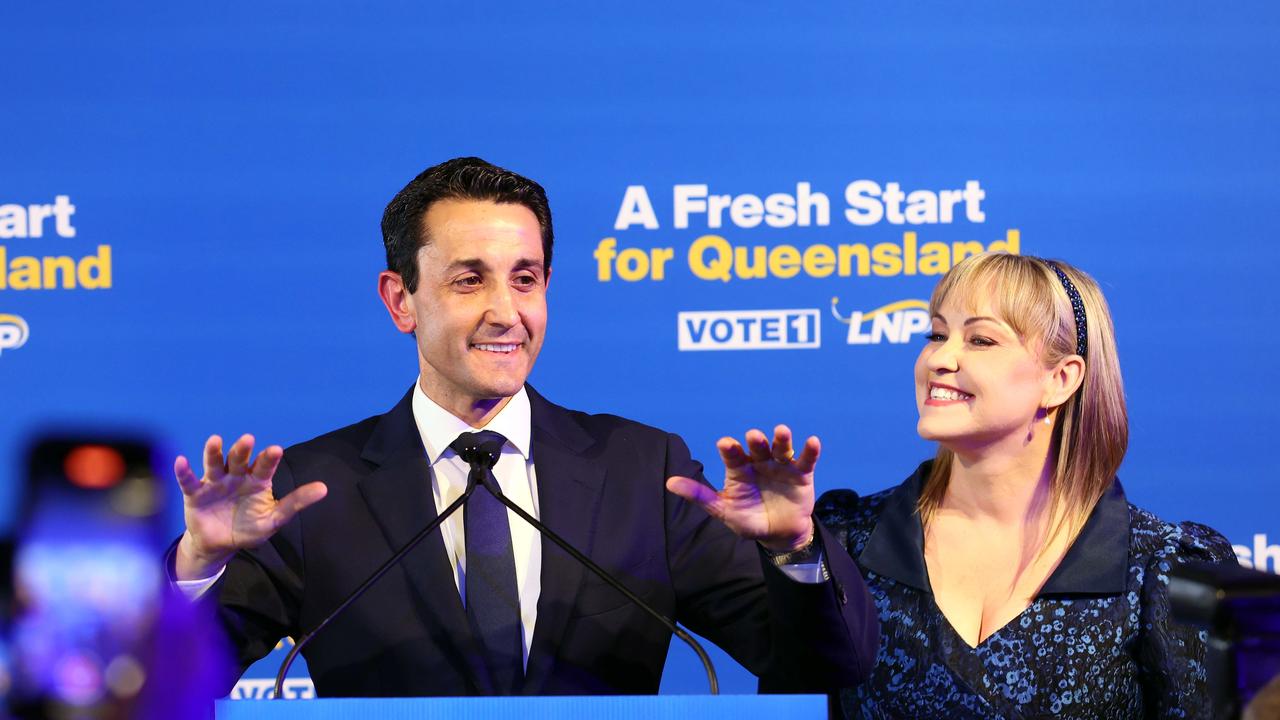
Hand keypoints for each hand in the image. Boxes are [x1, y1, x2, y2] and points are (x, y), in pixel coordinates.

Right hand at [173, 434, 326, 579]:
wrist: (219, 545)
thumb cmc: (249, 528)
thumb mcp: (274, 519)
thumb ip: (295, 503)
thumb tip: (324, 488)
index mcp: (257, 481)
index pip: (264, 467)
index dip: (268, 459)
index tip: (275, 450)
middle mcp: (236, 476)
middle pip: (239, 459)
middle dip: (242, 450)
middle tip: (247, 440)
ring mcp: (215, 482)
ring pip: (214, 464)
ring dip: (214, 452)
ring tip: (215, 440)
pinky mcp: (195, 493)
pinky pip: (189, 481)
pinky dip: (184, 471)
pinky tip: (181, 461)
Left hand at [666, 425, 817, 552]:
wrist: (778, 536)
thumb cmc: (748, 520)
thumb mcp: (723, 510)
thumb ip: (700, 496)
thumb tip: (669, 482)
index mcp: (739, 469)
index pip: (733, 454)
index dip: (730, 448)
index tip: (725, 443)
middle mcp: (759, 462)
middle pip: (757, 447)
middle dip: (756, 441)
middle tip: (753, 436)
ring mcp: (780, 465)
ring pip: (781, 447)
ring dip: (782, 438)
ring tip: (782, 430)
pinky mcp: (801, 473)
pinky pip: (806, 459)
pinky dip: (810, 450)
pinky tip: (813, 441)